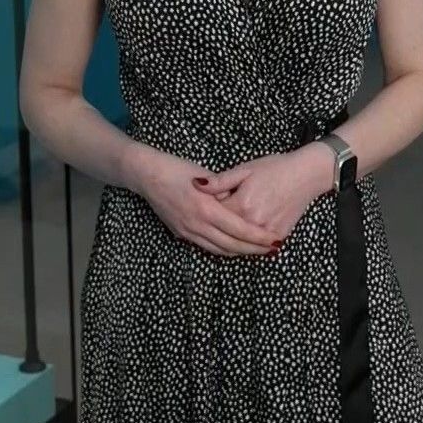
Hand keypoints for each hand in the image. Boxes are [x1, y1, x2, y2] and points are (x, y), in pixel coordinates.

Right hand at [128, 146, 285, 256]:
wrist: (147, 176)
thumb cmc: (178, 169)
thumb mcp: (207, 175)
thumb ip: (225, 191)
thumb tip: (243, 203)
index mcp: (206, 208)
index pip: (240, 229)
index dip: (259, 238)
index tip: (276, 240)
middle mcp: (197, 225)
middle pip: (232, 246)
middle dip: (254, 250)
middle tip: (272, 250)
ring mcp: (188, 232)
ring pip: (219, 250)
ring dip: (240, 252)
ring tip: (257, 251)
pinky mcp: (181, 233)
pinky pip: (207, 246)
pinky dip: (223, 249)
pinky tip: (234, 246)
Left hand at [198, 145, 334, 246]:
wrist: (306, 175)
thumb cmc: (275, 168)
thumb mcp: (244, 169)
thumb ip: (220, 181)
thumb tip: (195, 185)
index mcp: (241, 205)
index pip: (214, 215)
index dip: (208, 208)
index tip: (206, 202)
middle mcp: (253, 223)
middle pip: (225, 232)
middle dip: (217, 225)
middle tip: (214, 215)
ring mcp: (267, 232)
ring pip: (240, 243)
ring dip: (230, 238)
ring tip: (226, 226)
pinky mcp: (279, 236)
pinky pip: (256, 245)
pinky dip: (247, 242)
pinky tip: (242, 233)